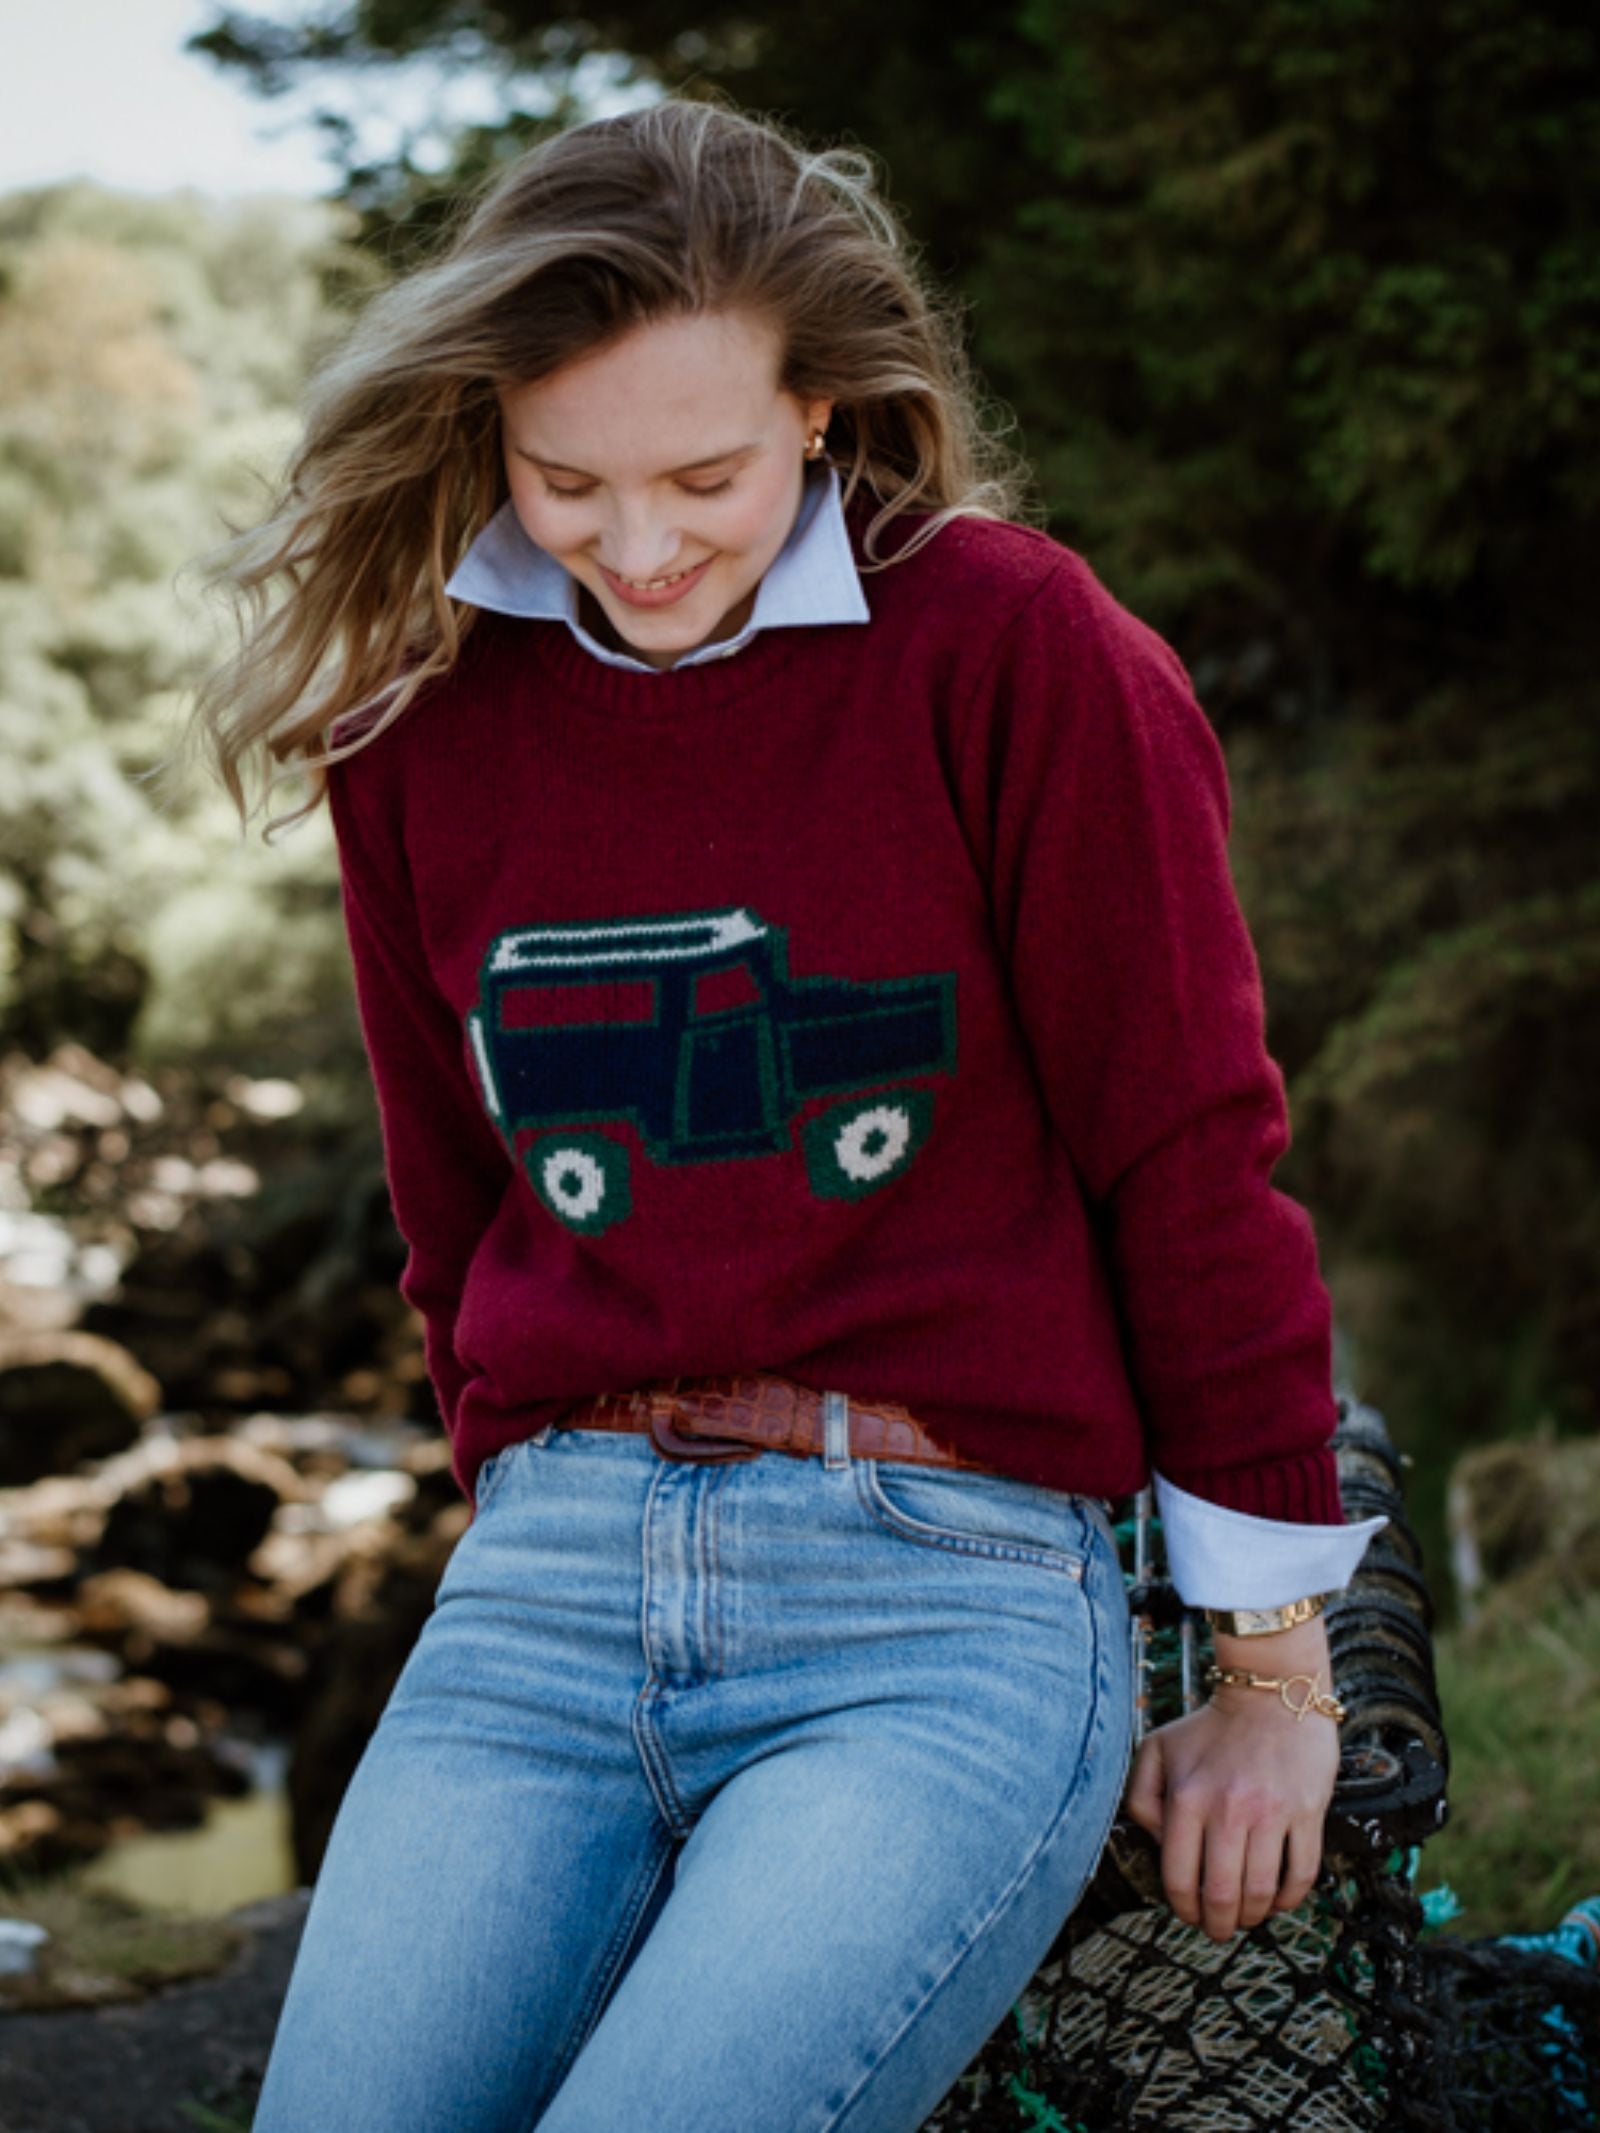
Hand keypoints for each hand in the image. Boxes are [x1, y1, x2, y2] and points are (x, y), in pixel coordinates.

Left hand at [1121, 1618, 1340, 1941]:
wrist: (1271, 1694)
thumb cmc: (1211, 1727)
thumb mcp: (1158, 1750)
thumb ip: (1142, 1797)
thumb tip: (1157, 1846)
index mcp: (1187, 1798)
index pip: (1179, 1877)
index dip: (1182, 1909)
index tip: (1188, 1915)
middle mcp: (1227, 1809)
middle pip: (1222, 1895)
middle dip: (1218, 1925)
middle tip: (1219, 1929)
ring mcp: (1271, 1813)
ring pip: (1261, 1892)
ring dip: (1253, 1917)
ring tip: (1248, 1917)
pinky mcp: (1307, 1813)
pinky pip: (1302, 1874)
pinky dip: (1289, 1899)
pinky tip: (1278, 1900)